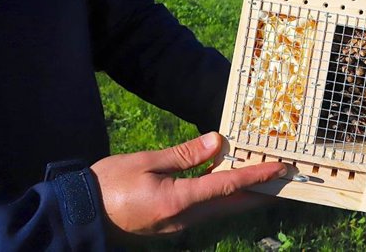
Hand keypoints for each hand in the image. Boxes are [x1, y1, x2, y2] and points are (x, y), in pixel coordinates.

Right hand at [90, 132, 285, 235]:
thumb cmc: (109, 184)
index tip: (280, 168)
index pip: (228, 185)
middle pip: (233, 204)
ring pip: (222, 209)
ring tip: (265, 178)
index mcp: (179, 200)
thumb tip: (217, 141)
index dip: (257, 176)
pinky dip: (224, 196)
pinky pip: (207, 209)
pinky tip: (229, 182)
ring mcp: (180, 224)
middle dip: (261, 191)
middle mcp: (185, 217)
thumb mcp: (146, 162)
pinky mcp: (173, 223)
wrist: (81, 215)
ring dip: (245, 194)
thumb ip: (184, 154)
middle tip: (284, 178)